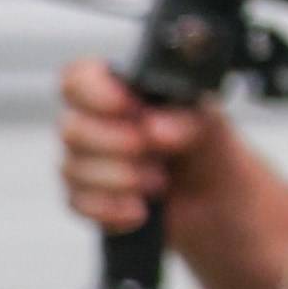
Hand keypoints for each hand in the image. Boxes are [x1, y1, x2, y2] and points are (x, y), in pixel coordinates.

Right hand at [58, 59, 218, 233]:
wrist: (216, 200)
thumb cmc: (208, 148)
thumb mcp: (211, 125)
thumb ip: (187, 118)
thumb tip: (155, 128)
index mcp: (122, 90)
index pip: (78, 78)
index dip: (94, 92)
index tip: (130, 108)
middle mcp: (96, 122)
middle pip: (72, 128)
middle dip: (115, 144)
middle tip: (153, 150)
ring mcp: (87, 162)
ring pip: (72, 168)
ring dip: (119, 178)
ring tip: (160, 182)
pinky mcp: (87, 198)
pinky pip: (78, 203)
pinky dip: (111, 209)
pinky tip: (139, 210)